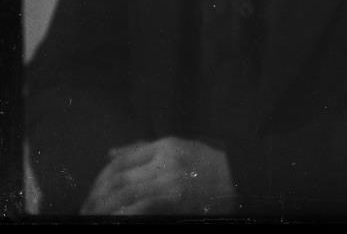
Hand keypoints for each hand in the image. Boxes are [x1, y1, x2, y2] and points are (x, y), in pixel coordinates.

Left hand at [80, 136, 236, 214]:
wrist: (240, 178)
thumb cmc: (209, 164)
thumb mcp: (179, 148)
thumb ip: (144, 150)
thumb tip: (110, 153)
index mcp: (164, 146)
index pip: (122, 160)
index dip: (101, 178)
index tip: (91, 195)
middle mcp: (164, 160)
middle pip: (119, 177)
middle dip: (97, 197)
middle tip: (84, 212)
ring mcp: (169, 181)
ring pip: (125, 193)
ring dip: (104, 208)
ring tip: (92, 219)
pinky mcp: (174, 200)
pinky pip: (140, 207)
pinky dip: (123, 215)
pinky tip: (113, 222)